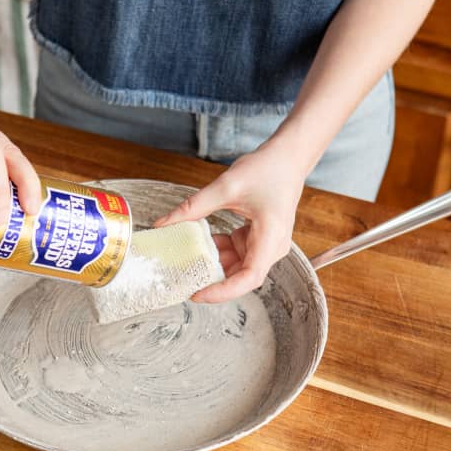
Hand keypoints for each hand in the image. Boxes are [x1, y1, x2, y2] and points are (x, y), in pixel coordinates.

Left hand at [154, 142, 307, 302]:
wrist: (288, 158)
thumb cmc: (267, 169)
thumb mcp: (226, 186)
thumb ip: (194, 207)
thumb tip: (163, 223)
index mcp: (271, 238)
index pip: (249, 278)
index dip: (223, 291)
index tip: (198, 293)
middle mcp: (273, 247)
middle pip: (242, 277)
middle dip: (213, 280)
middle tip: (184, 279)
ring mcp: (268, 245)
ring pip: (238, 266)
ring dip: (214, 262)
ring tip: (188, 259)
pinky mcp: (261, 239)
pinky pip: (239, 253)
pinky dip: (220, 250)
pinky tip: (204, 242)